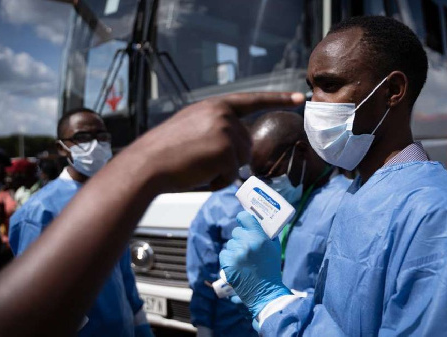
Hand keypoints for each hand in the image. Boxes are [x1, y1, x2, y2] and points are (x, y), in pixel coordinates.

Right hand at [131, 92, 304, 191]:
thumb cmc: (165, 152)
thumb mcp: (192, 128)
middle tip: (198, 160)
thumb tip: (241, 149)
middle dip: (228, 159)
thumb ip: (217, 129)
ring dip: (221, 171)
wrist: (146, 164)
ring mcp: (226, 131)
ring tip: (195, 166)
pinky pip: (232, 176)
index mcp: (214, 106)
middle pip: (246, 144)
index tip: (300, 99)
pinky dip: (217, 181)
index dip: (277, 99)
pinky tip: (197, 175)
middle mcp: (223, 114)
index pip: (252, 100)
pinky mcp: (226, 150)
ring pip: (240, 161)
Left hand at [219, 211, 290, 316]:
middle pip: (236, 231)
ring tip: (244, 260)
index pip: (244, 217)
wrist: (265, 291)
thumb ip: (267, 234)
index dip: (242, 218)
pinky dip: (229, 258)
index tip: (243, 221)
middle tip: (247, 247)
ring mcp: (236, 254)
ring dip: (235, 249)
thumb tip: (259, 221)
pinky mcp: (228, 264)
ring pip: (230, 243)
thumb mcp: (274, 247)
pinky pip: (224, 253)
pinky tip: (237, 264)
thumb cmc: (271, 268)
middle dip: (241, 237)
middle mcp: (246, 243)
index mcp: (259, 237)